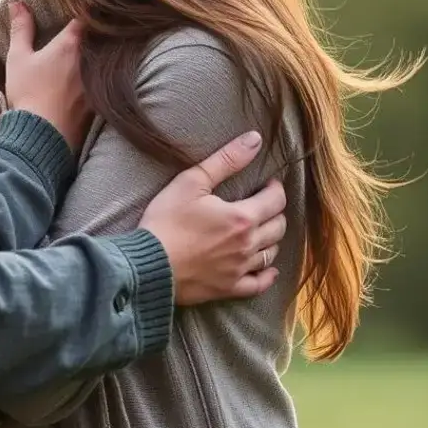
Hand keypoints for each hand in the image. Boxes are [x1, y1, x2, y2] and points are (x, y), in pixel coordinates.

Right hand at [4, 3, 89, 150]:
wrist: (42, 134)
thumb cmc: (28, 92)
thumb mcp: (18, 58)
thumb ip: (20, 28)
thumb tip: (17, 3)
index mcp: (70, 45)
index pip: (83, 19)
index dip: (84, 11)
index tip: (84, 6)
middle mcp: (88, 60)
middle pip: (97, 40)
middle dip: (93, 34)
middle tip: (88, 29)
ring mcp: (95, 83)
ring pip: (100, 63)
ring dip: (96, 58)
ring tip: (88, 56)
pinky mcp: (97, 103)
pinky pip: (100, 84)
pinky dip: (96, 80)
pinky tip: (85, 84)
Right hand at [138, 131, 286, 303]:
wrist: (149, 264)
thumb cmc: (167, 220)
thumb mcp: (192, 181)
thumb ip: (226, 160)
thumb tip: (255, 139)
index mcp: (242, 217)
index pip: (275, 200)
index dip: (275, 188)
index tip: (267, 183)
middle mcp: (247, 245)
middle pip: (278, 227)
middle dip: (275, 212)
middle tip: (264, 204)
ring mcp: (239, 269)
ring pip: (270, 254)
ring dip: (271, 239)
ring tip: (263, 229)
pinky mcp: (228, 288)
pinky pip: (258, 284)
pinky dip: (267, 276)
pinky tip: (268, 270)